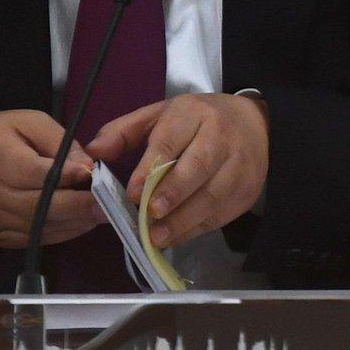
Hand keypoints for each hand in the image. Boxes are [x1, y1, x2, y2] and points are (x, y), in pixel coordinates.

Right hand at [0, 110, 99, 247]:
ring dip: (73, 222)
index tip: (94, 175)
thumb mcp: (26, 122)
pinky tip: (77, 223)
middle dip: (79, 206)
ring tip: (98, 214)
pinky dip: (58, 233)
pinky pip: (31, 239)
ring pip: (38, 227)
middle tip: (108, 204)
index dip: (68, 177)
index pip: (36, 173)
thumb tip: (86, 166)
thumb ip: (59, 141)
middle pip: (40, 206)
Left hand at [86, 93, 268, 247]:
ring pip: (213, 194)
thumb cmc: (197, 121)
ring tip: (158, 235)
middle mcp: (222, 136)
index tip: (133, 194)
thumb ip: (124, 132)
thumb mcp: (160, 115)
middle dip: (173, 193)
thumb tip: (93, 152)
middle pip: (198, 167)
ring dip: (184, 218)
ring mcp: (240, 164)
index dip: (150, 169)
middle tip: (150, 214)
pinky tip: (176, 235)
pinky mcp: (248, 189)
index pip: (170, 141)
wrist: (256, 124)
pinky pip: (222, 213)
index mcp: (194, 113)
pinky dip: (196, 228)